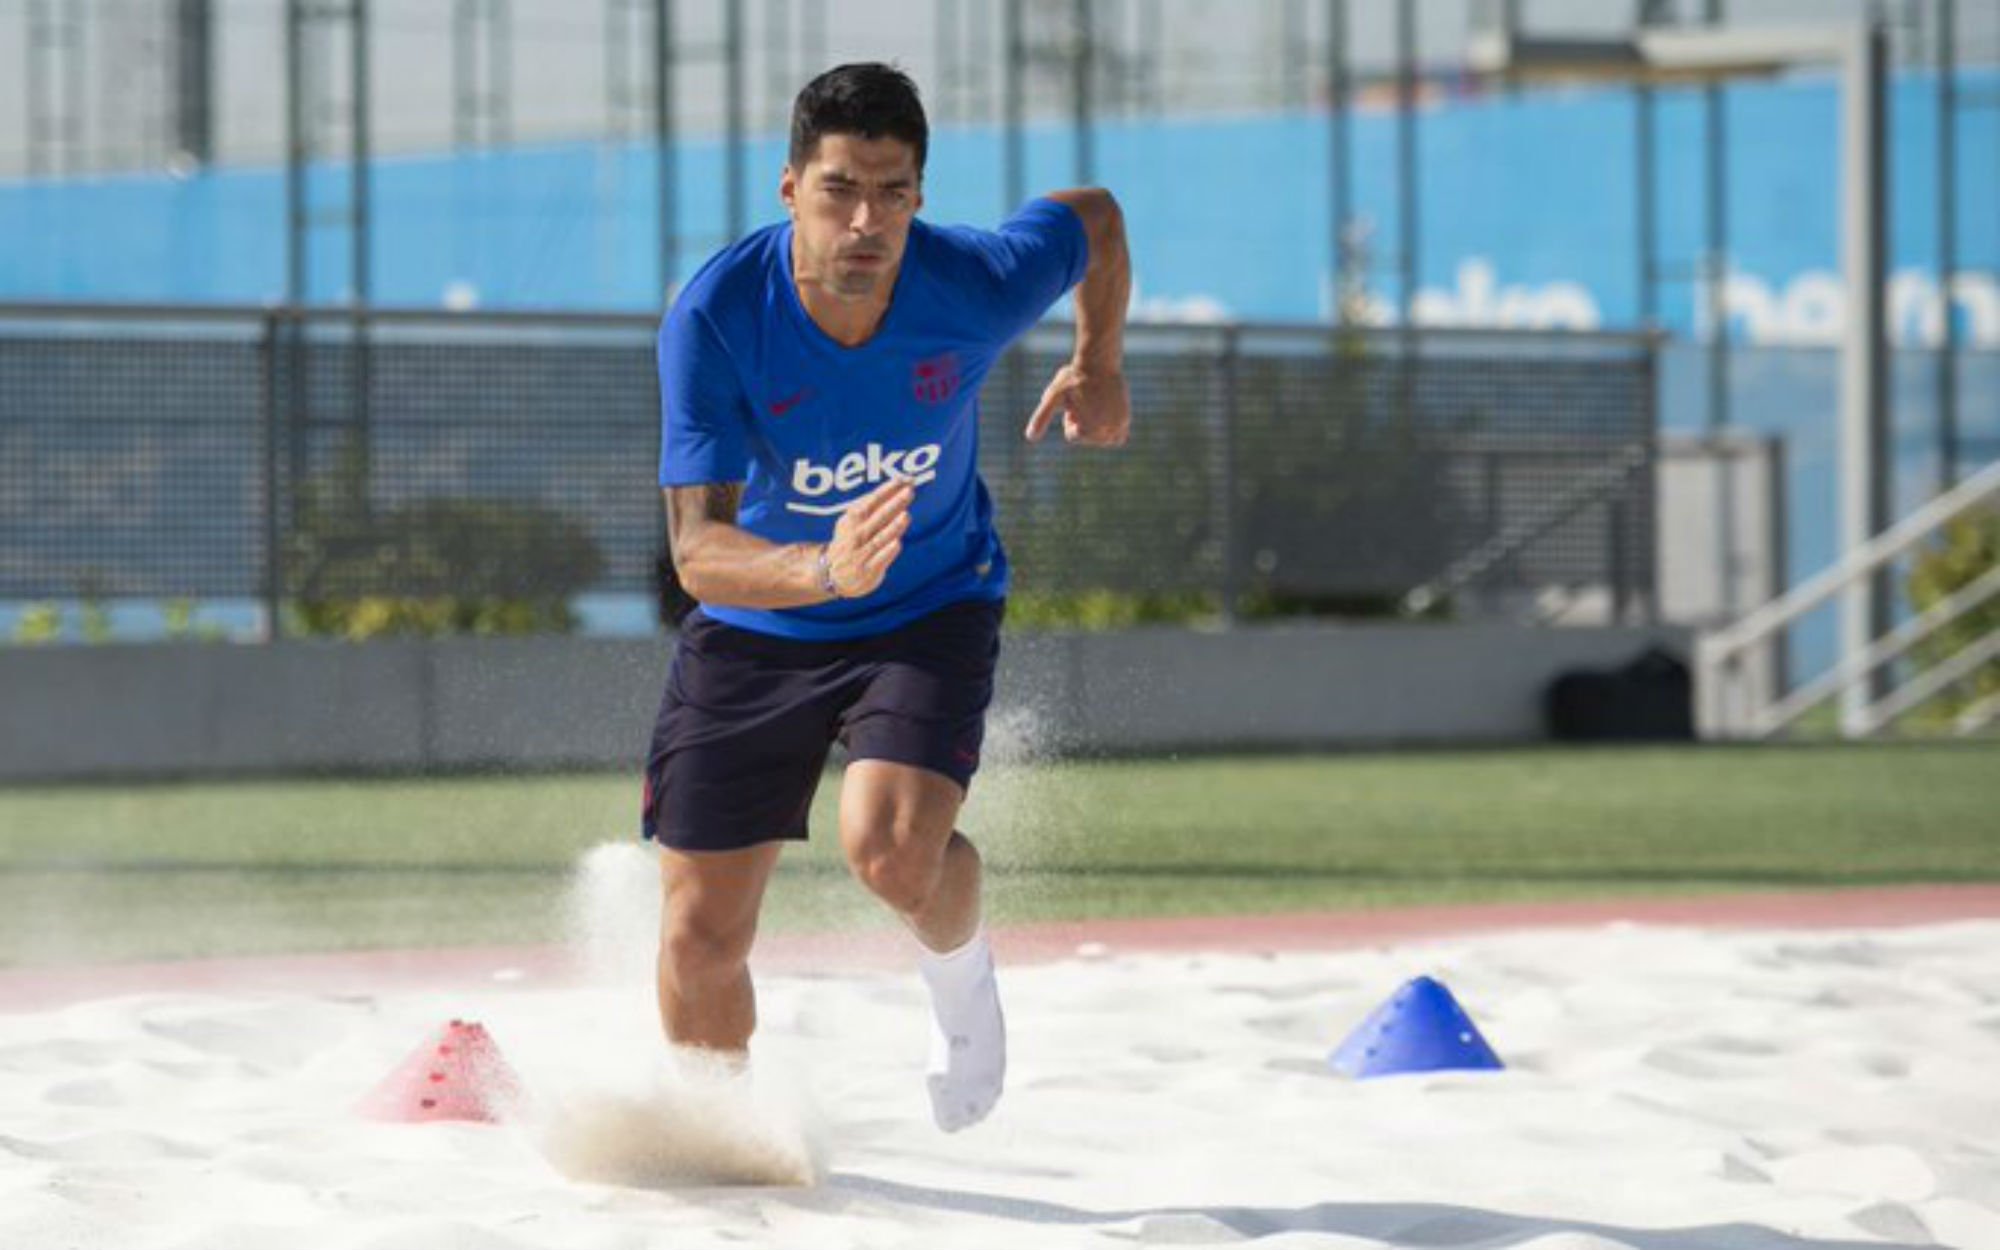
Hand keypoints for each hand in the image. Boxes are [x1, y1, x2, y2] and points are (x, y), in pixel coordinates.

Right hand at [823, 478, 913, 597]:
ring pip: (878, 538)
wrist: (832, 576)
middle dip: (893, 503)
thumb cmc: (851, 543)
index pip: (870, 502)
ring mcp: (860, 554)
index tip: (902, 480)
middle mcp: (855, 535)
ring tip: (906, 515)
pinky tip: (897, 543)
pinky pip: (878, 560)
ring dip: (892, 527)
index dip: (886, 490)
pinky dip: (887, 552)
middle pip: (876, 517)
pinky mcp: (867, 571)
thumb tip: (898, 484)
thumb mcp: (853, 523)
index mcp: (851, 520)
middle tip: (908, 492)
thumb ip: (872, 506)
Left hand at [1025, 362, 1129, 446]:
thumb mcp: (1053, 397)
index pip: (1072, 436)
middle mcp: (1105, 431)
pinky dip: (1111, 431)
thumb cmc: (1073, 379)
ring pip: (1103, 440)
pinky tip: (1104, 413)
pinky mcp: (1126, 418)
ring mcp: (1118, 426)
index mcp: (1087, 430)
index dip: (1069, 418)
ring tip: (1094, 405)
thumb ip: (1041, 418)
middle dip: (1083, 423)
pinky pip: (1119, 437)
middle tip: (1084, 401)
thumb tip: (1030, 437)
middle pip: (1088, 439)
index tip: (1073, 402)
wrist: (1099, 362)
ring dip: (1096, 428)